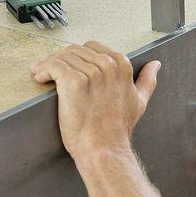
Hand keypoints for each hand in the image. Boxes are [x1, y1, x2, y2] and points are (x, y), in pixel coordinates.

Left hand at [29, 41, 161, 158]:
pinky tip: (40, 77)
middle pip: (76, 50)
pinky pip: (53, 65)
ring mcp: (90, 73)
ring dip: (49, 64)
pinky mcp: (73, 82)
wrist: (103, 148)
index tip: (70, 68)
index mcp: (122, 66)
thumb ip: (147, 80)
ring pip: (62, 56)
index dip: (78, 57)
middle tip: (51, 71)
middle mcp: (108, 65)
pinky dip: (43, 69)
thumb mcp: (139, 101)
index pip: (94, 48)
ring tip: (42, 75)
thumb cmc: (118, 129)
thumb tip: (155, 65)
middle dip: (62, 59)